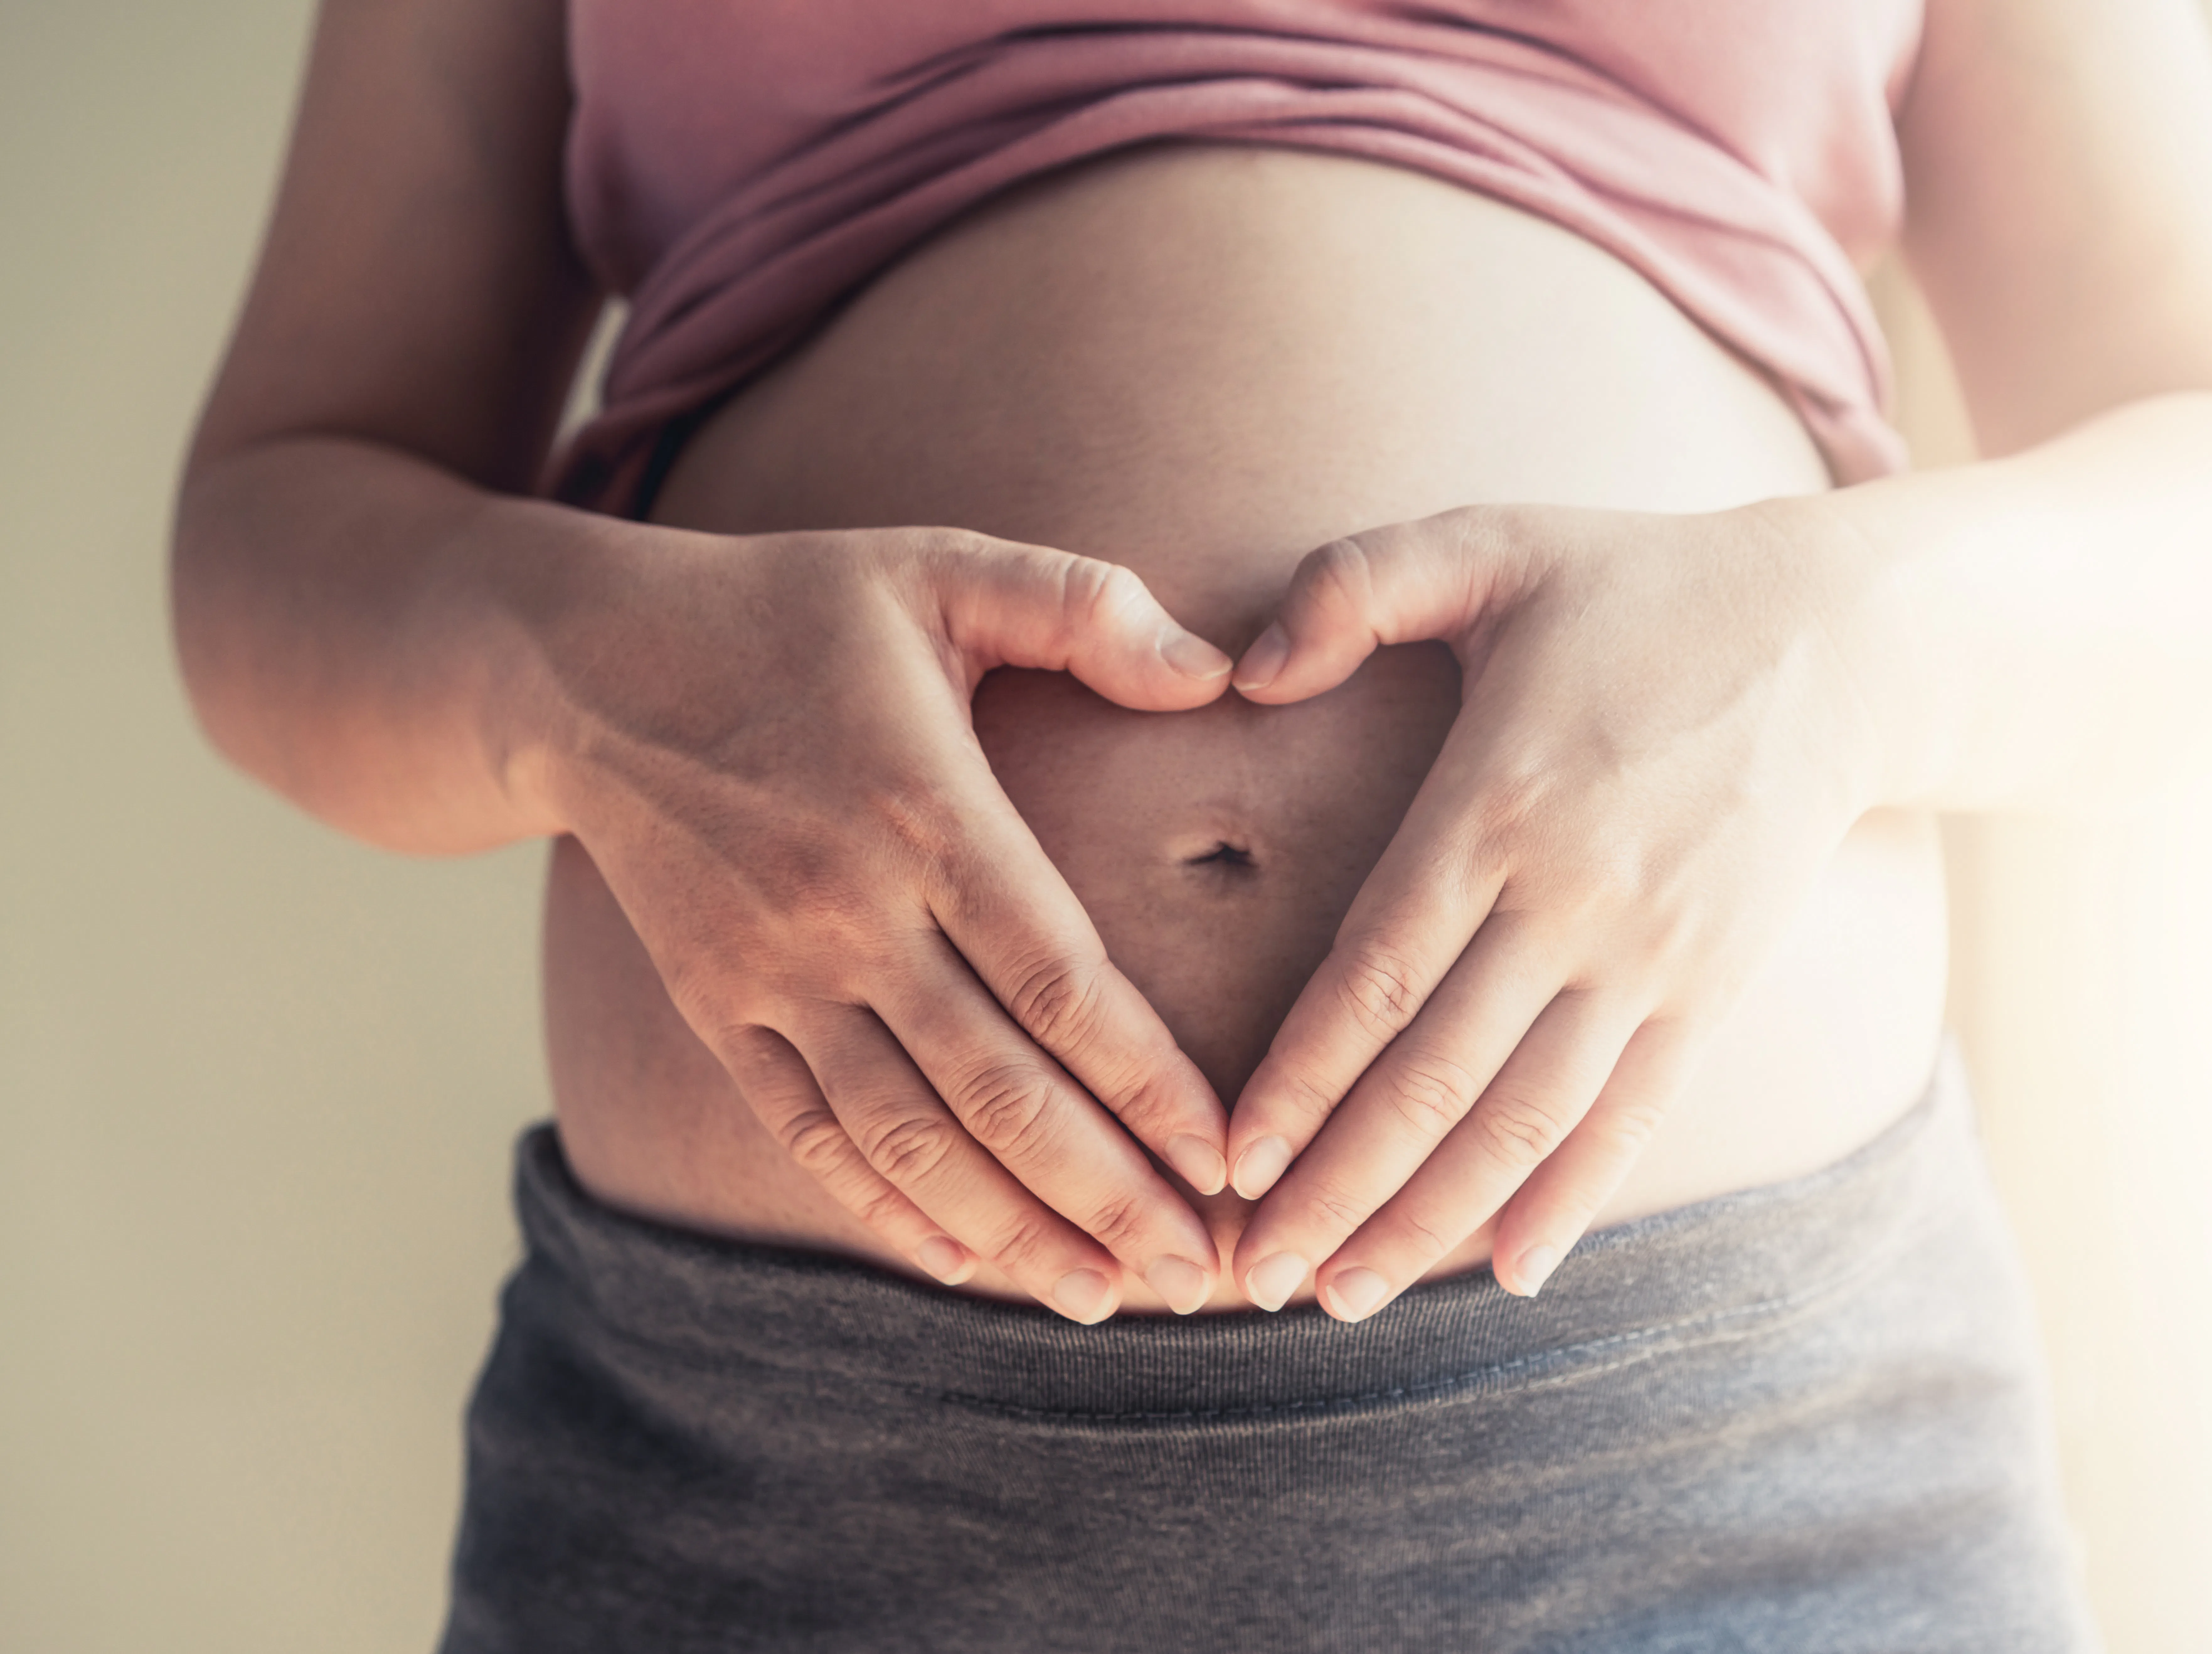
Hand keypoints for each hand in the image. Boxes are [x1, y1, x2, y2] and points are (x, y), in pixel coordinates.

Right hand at [526, 526, 1236, 1319]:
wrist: (584, 665)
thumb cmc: (788, 608)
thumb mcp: (938, 565)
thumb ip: (1085, 605)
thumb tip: (1220, 668)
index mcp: (923, 811)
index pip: (1061, 980)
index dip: (1149, 1083)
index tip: (1226, 1160)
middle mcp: (848, 913)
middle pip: (999, 1090)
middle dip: (1110, 1195)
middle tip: (1200, 1279)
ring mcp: (772, 975)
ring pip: (910, 1138)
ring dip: (1012, 1230)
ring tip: (1105, 1301)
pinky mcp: (715, 1009)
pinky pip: (808, 1133)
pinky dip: (884, 1208)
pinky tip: (960, 1267)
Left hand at [1221, 503, 1883, 1318]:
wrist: (1842, 640)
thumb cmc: (1641, 585)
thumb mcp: (1493, 542)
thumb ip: (1353, 584)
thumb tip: (1244, 669)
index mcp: (1494, 804)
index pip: (1373, 976)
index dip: (1297, 1083)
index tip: (1232, 1166)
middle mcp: (1570, 898)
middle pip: (1434, 1078)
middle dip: (1337, 1188)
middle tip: (1254, 1278)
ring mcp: (1652, 955)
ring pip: (1524, 1123)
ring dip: (1432, 1221)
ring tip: (1349, 1293)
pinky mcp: (1715, 987)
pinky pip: (1631, 1118)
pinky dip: (1569, 1201)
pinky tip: (1508, 1274)